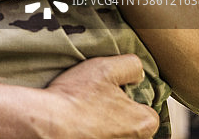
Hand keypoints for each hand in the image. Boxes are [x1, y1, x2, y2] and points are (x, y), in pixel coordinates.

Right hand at [37, 54, 158, 138]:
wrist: (49, 121)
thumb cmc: (77, 97)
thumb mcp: (106, 67)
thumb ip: (130, 66)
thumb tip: (137, 73)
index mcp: (142, 123)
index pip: (149, 114)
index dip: (131, 101)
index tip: (114, 94)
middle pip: (131, 127)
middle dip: (119, 116)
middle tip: (97, 102)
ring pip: (115, 134)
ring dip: (104, 126)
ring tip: (85, 112)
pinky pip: (97, 137)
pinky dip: (90, 132)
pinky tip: (78, 122)